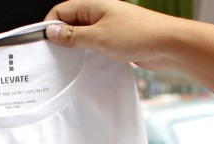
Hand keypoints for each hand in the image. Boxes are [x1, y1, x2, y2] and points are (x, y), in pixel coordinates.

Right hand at [44, 0, 182, 70]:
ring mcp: (110, 28)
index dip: (50, 25)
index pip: (62, 11)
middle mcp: (101, 14)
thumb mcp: (98, 37)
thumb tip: (51, 31)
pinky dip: (90, 56)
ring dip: (77, 49)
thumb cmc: (138, 35)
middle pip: (72, 24)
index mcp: (94, 6)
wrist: (169, 45)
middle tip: (54, 57)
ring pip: (85, 37)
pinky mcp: (118, 43)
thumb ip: (73, 35)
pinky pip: (97, 47)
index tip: (44, 44)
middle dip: (62, 39)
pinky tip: (88, 67)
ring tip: (70, 65)